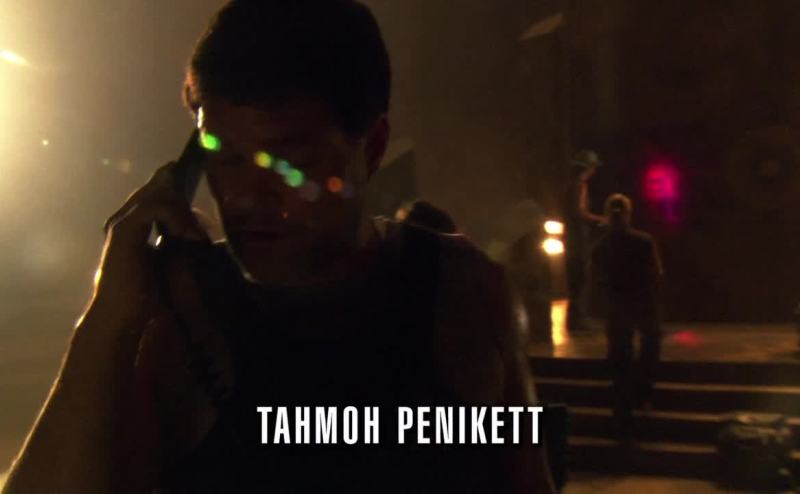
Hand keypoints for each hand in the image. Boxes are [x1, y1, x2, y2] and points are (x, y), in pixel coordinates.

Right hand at [93, 161, 208, 328]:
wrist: (122, 316)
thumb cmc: (144, 295)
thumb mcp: (168, 262)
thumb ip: (177, 242)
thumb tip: (202, 231)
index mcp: (130, 227)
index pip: (151, 195)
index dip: (168, 183)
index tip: (186, 172)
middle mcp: (123, 221)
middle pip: (153, 189)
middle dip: (177, 186)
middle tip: (197, 184)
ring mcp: (121, 224)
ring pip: (156, 196)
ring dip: (181, 209)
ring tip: (196, 232)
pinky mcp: (123, 231)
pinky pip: (153, 207)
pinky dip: (175, 217)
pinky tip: (188, 234)